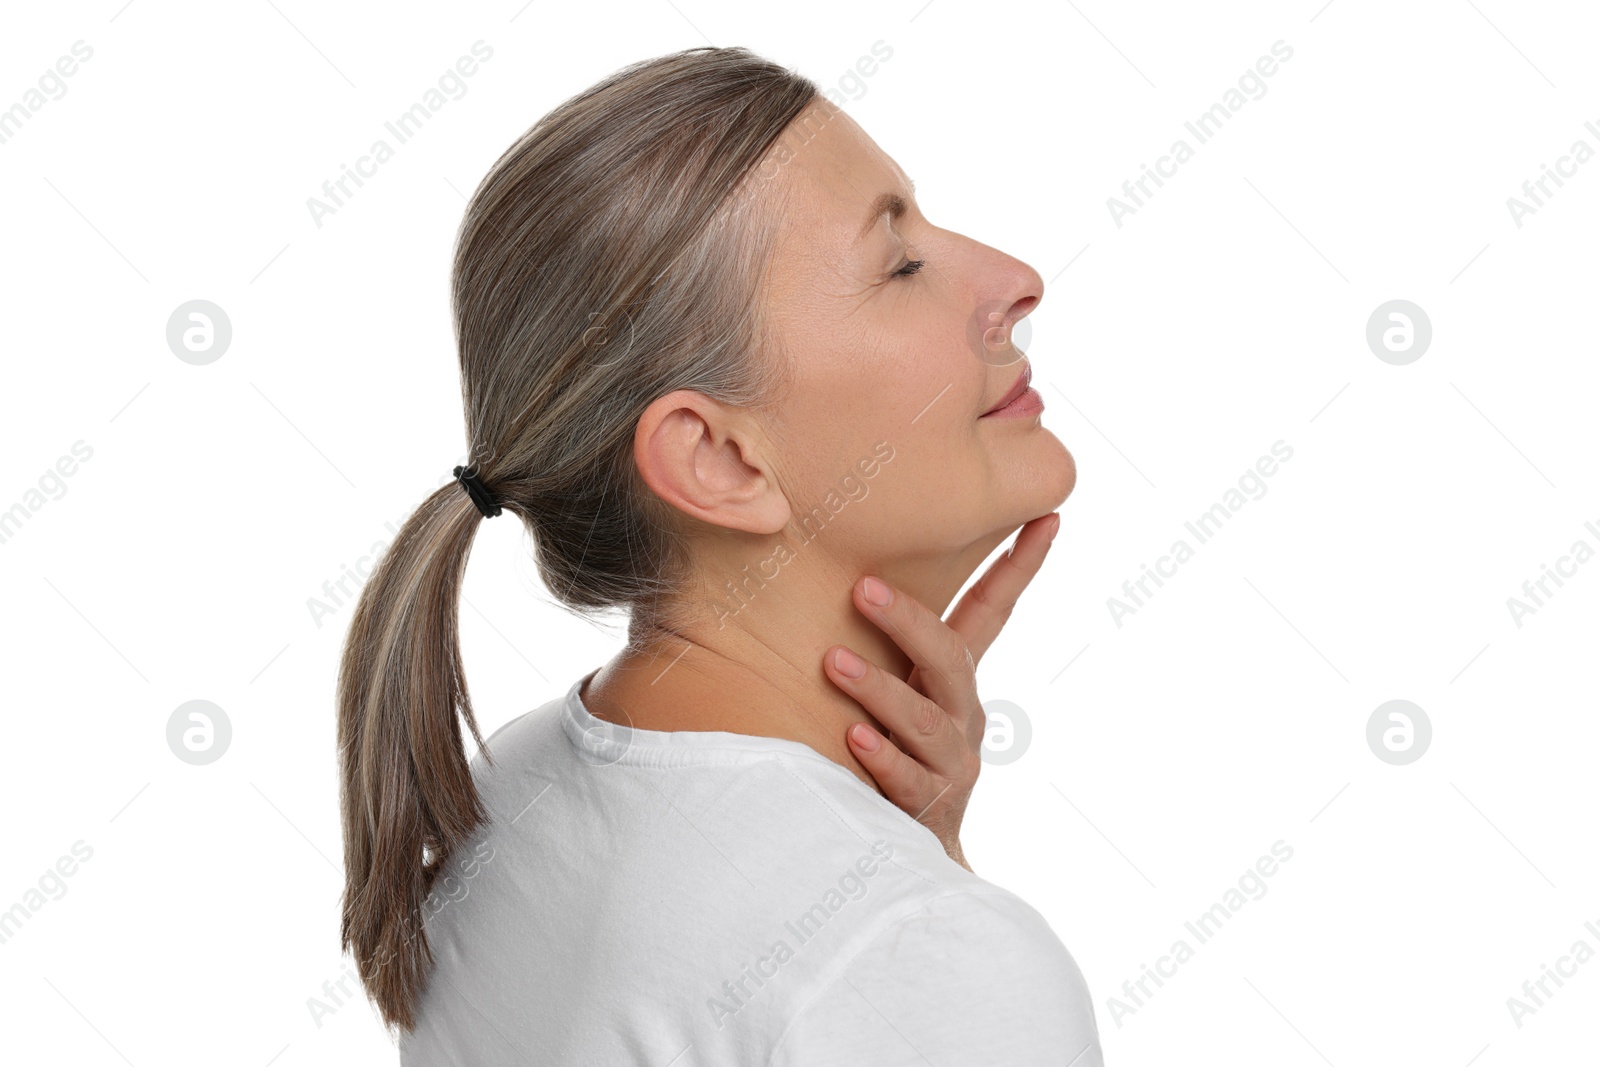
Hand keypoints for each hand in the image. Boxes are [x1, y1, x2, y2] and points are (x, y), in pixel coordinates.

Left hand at [822, 512, 1062, 871]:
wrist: (913, 856)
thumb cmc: (892, 754)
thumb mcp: (900, 695)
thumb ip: (886, 647)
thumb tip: (844, 570)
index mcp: (956, 680)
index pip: (993, 611)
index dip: (1021, 565)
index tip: (1049, 515)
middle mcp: (962, 715)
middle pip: (949, 659)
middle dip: (908, 621)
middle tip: (862, 588)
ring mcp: (950, 762)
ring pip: (924, 719)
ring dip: (878, 689)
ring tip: (834, 664)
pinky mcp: (927, 806)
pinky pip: (906, 778)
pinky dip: (882, 756)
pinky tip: (855, 738)